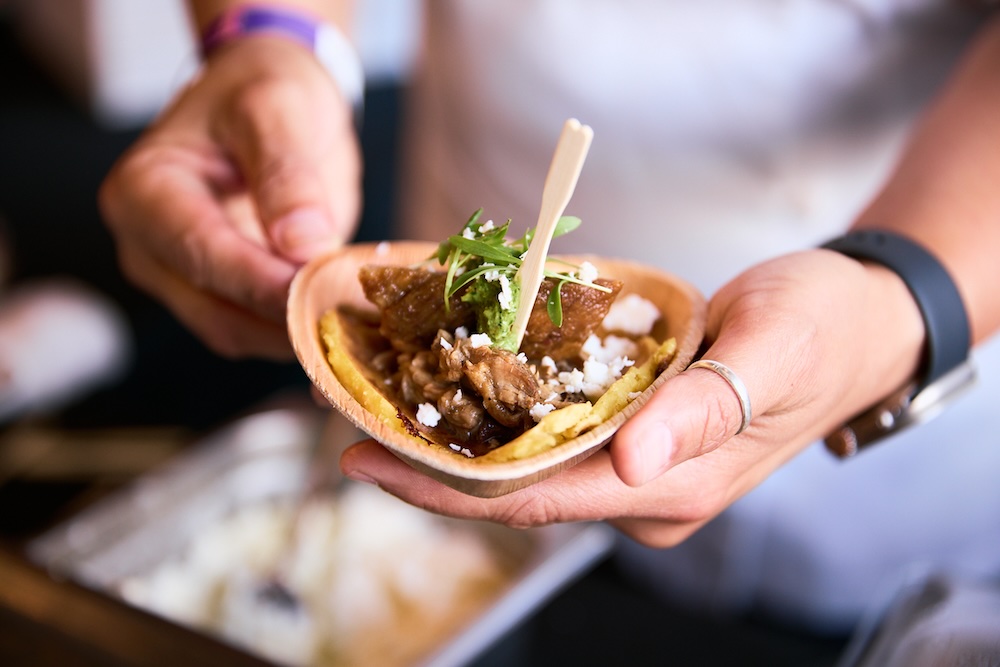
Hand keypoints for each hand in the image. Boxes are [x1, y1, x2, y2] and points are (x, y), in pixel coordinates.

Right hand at [99, 36, 361, 359]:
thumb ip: (286, 172)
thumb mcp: (276, 107)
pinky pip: (260, 331)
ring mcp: (182, 280)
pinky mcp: (221, 298)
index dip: (262, 282)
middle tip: (354, 314)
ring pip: (238, 333)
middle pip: (216, 310)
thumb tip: (304, 244)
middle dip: (286, 318)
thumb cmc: (261, 92)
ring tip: (359, 319)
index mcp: (144, 191)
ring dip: (298, 333)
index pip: (201, 253)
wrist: (266, 102)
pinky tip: (346, 324)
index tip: (320, 291)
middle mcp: (149, 247)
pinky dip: (302, 330)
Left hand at [339, 249, 924, 546]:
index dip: (444, 487)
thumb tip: (632, 462)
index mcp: (674, 486)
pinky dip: (502, 421)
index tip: (366, 461)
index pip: (536, 501)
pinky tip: (459, 392)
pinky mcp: (637, 445)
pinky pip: (553, 444)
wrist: (855, 323)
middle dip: (434, 468)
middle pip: (518, 495)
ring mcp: (640, 474)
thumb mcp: (772, 351)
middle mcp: (647, 494)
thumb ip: (705, 410)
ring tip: (388, 408)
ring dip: (460, 445)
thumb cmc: (820, 327)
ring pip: (530, 472)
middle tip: (353, 425)